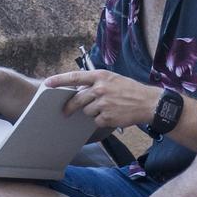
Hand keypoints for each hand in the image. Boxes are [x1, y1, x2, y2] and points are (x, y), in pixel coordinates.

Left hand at [43, 69, 163, 129]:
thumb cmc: (130, 90)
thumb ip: (96, 83)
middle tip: (65, 111)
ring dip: (93, 112)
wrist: (148, 103)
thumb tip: (79, 91)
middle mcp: (100, 88)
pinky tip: (113, 115)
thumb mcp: (113, 79)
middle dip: (70, 107)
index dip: (59, 80)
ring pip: (86, 111)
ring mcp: (103, 103)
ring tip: (107, 108)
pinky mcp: (107, 117)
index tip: (47, 84)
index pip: (75, 77)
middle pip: (77, 99)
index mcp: (100, 76)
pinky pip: (96, 121)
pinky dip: (102, 120)